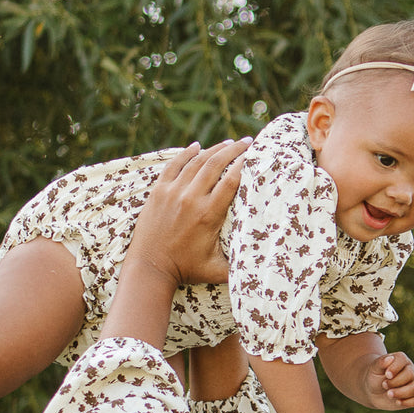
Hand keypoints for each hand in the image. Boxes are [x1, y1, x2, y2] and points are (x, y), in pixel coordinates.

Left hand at [127, 138, 252, 287]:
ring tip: (227, 143)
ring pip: (196, 161)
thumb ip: (239, 266)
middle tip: (247, 142)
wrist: (149, 268)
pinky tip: (196, 146)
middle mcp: (191, 199)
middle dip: (233, 149)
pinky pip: (174, 165)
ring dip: (214, 150)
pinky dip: (186, 153)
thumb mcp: (216, 270)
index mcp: (208, 215)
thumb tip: (263, 265)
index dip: (244, 164)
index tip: (255, 155)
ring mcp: (172, 192)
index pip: (231, 181)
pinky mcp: (158, 191)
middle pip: (216, 164)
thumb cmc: (185, 270)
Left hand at [365, 351, 413, 409]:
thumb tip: (390, 358)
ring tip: (388, 394)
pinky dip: (408, 402)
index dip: (395, 368)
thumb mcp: (374, 368)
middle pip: (410, 375)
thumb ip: (381, 363)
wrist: (373, 391)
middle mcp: (411, 370)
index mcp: (401, 360)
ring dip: (401, 393)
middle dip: (396, 382)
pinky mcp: (413, 396)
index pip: (402, 360)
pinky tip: (397, 402)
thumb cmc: (375, 377)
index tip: (386, 375)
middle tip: (384, 385)